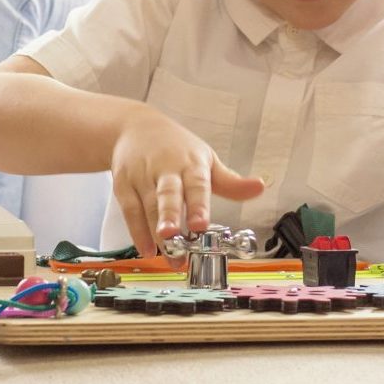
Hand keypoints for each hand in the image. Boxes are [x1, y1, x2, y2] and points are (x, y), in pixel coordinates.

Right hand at [109, 106, 265, 255]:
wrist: (134, 127)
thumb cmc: (177, 148)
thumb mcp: (206, 160)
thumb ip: (230, 182)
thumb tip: (260, 187)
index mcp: (190, 163)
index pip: (197, 184)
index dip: (199, 205)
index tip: (202, 225)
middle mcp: (165, 169)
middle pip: (167, 194)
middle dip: (170, 215)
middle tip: (173, 236)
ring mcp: (142, 176)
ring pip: (148, 206)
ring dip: (155, 233)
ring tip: (168, 256)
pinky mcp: (123, 185)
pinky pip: (130, 211)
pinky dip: (137, 232)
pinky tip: (147, 250)